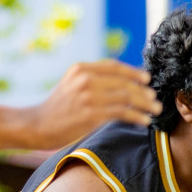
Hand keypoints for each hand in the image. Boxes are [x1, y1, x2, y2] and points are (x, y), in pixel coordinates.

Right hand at [25, 61, 160, 147]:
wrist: (36, 125)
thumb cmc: (56, 109)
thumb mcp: (70, 85)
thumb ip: (90, 80)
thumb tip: (119, 84)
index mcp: (81, 68)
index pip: (114, 66)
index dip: (133, 72)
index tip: (147, 80)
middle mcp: (85, 78)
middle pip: (124, 82)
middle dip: (143, 91)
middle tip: (155, 99)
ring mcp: (88, 96)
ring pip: (126, 97)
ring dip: (144, 104)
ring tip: (155, 110)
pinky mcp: (91, 114)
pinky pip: (122, 113)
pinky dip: (137, 117)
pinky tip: (144, 121)